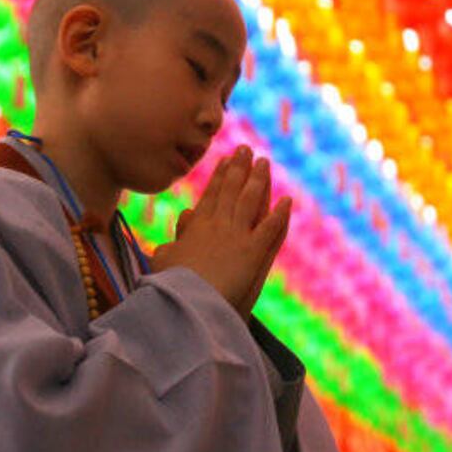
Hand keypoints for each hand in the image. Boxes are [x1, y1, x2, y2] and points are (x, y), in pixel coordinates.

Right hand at [151, 146, 291, 318]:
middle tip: (247, 150)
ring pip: (251, 201)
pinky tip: (287, 201)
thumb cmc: (171, 285)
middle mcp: (218, 225)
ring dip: (259, 180)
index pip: (211, 195)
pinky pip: (270, 228)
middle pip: (232, 190)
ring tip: (264, 162)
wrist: (187, 301)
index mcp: (197, 227)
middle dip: (240, 168)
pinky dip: (280, 214)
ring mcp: (236, 236)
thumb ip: (176, 235)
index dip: (220, 176)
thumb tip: (185, 215)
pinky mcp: (253, 251)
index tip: (226, 160)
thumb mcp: (163, 258)